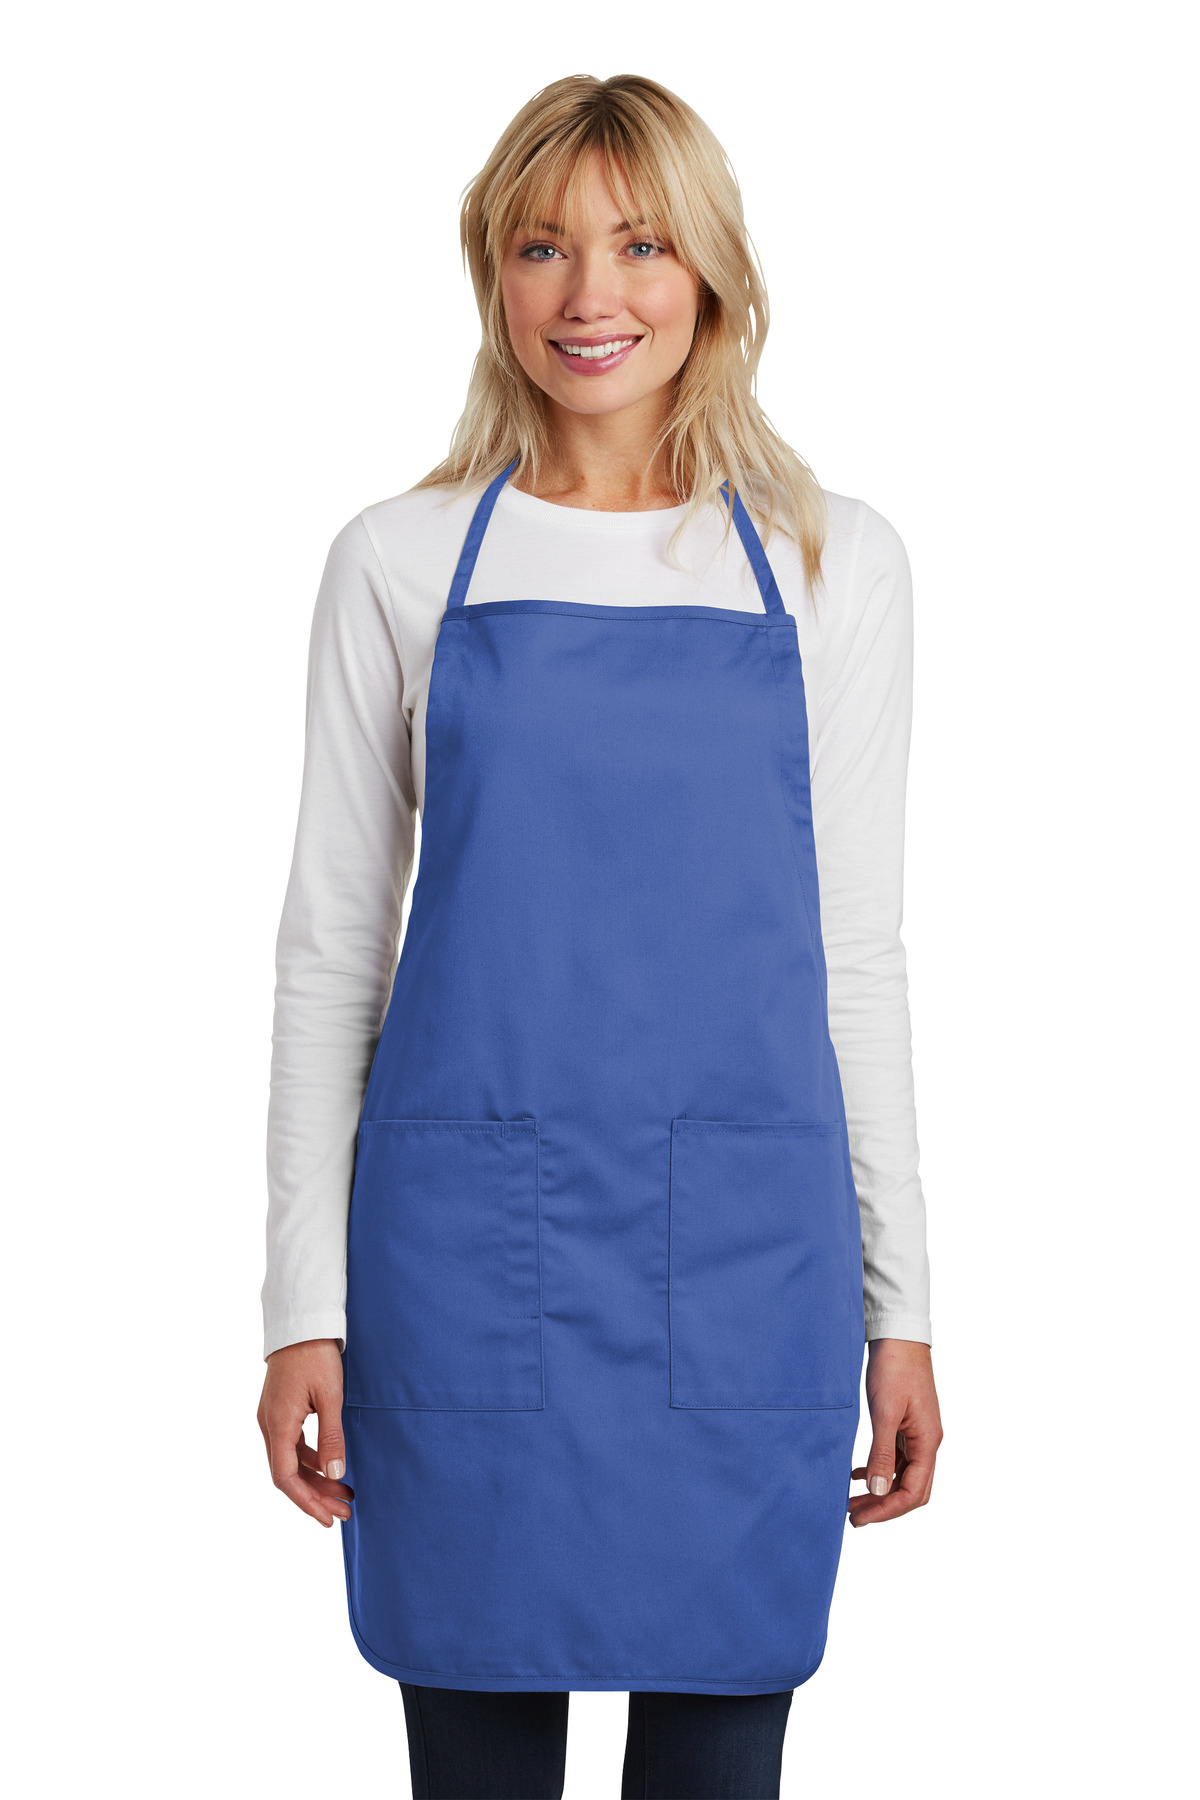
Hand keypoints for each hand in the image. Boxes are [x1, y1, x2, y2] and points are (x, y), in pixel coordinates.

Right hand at [257, 1338, 353, 1527]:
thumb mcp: (330, 1396)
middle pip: (288, 1474)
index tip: (327, 1518)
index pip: (285, 1477)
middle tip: (343, 1512)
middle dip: (315, 1496)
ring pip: (290, 1461)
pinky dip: (310, 1461)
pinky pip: (292, 1446)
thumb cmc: (315, 1355)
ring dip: (314, 1479)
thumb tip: (336, 1474)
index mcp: (278, 1424)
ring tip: (343, 1493)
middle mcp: (269, 1425)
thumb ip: (332, 1436)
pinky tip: (330, 1467)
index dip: (306, 1502)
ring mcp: (272, 1418)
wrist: (301, 1323)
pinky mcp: (280, 1411)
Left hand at [848, 1338, 941, 1527]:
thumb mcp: (884, 1412)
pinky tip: (858, 1474)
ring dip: (880, 1491)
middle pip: (912, 1490)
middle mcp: (927, 1442)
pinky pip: (897, 1458)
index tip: (861, 1518)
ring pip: (903, 1475)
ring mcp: (918, 1434)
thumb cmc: (894, 1368)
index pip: (913, 1491)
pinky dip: (880, 1470)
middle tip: (854, 1517)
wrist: (899, 1335)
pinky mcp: (907, 1425)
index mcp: (928, 1442)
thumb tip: (879, 1492)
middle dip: (884, 1507)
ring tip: (852, 1502)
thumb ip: (882, 1453)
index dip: (887, 1510)